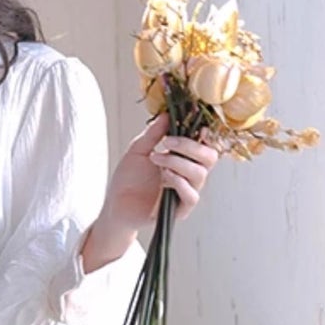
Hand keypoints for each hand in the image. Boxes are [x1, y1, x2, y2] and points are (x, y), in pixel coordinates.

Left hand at [104, 112, 220, 234]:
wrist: (115, 204)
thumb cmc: (128, 179)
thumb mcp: (138, 150)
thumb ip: (153, 134)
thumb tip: (166, 115)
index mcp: (183, 158)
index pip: (206, 145)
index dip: (206, 135)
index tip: (197, 127)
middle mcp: (189, 174)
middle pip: (209, 157)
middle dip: (190, 146)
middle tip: (167, 142)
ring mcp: (186, 191)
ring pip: (200, 174)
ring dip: (178, 162)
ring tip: (155, 158)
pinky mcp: (180, 210)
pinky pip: (191, 196)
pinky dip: (180, 183)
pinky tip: (164, 176)